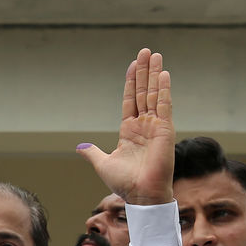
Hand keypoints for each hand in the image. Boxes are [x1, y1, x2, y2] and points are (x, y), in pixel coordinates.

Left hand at [77, 48, 174, 205]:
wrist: (140, 194)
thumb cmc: (124, 182)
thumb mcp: (103, 164)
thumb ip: (93, 153)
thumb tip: (81, 147)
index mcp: (129, 131)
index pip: (130, 100)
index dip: (131, 83)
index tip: (132, 65)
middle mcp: (144, 125)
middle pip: (144, 92)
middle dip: (143, 72)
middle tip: (145, 51)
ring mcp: (155, 126)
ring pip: (154, 94)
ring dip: (154, 74)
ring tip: (154, 55)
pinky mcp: (165, 130)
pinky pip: (164, 105)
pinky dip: (164, 89)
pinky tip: (163, 73)